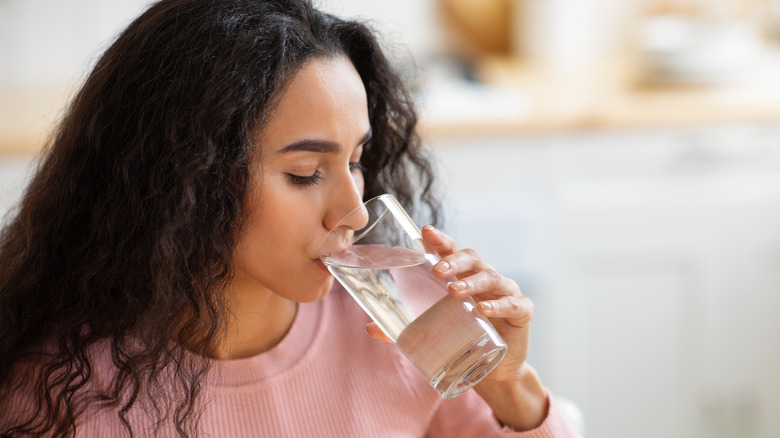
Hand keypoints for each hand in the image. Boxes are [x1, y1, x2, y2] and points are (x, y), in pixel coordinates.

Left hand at [364, 225, 546, 429]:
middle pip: (473, 258)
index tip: (425, 232)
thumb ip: (403, 329)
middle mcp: (485, 279)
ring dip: (473, 282)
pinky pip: (513, 303)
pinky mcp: (522, 312)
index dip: (440, 240)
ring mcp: (506, 292)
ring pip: (491, 277)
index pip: (451, 251)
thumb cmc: (463, 339)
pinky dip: (499, 305)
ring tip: (455, 291)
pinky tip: (484, 311)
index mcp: (463, 276)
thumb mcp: (433, 332)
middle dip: (454, 260)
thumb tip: (369, 328)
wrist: (495, 370)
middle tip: (437, 270)